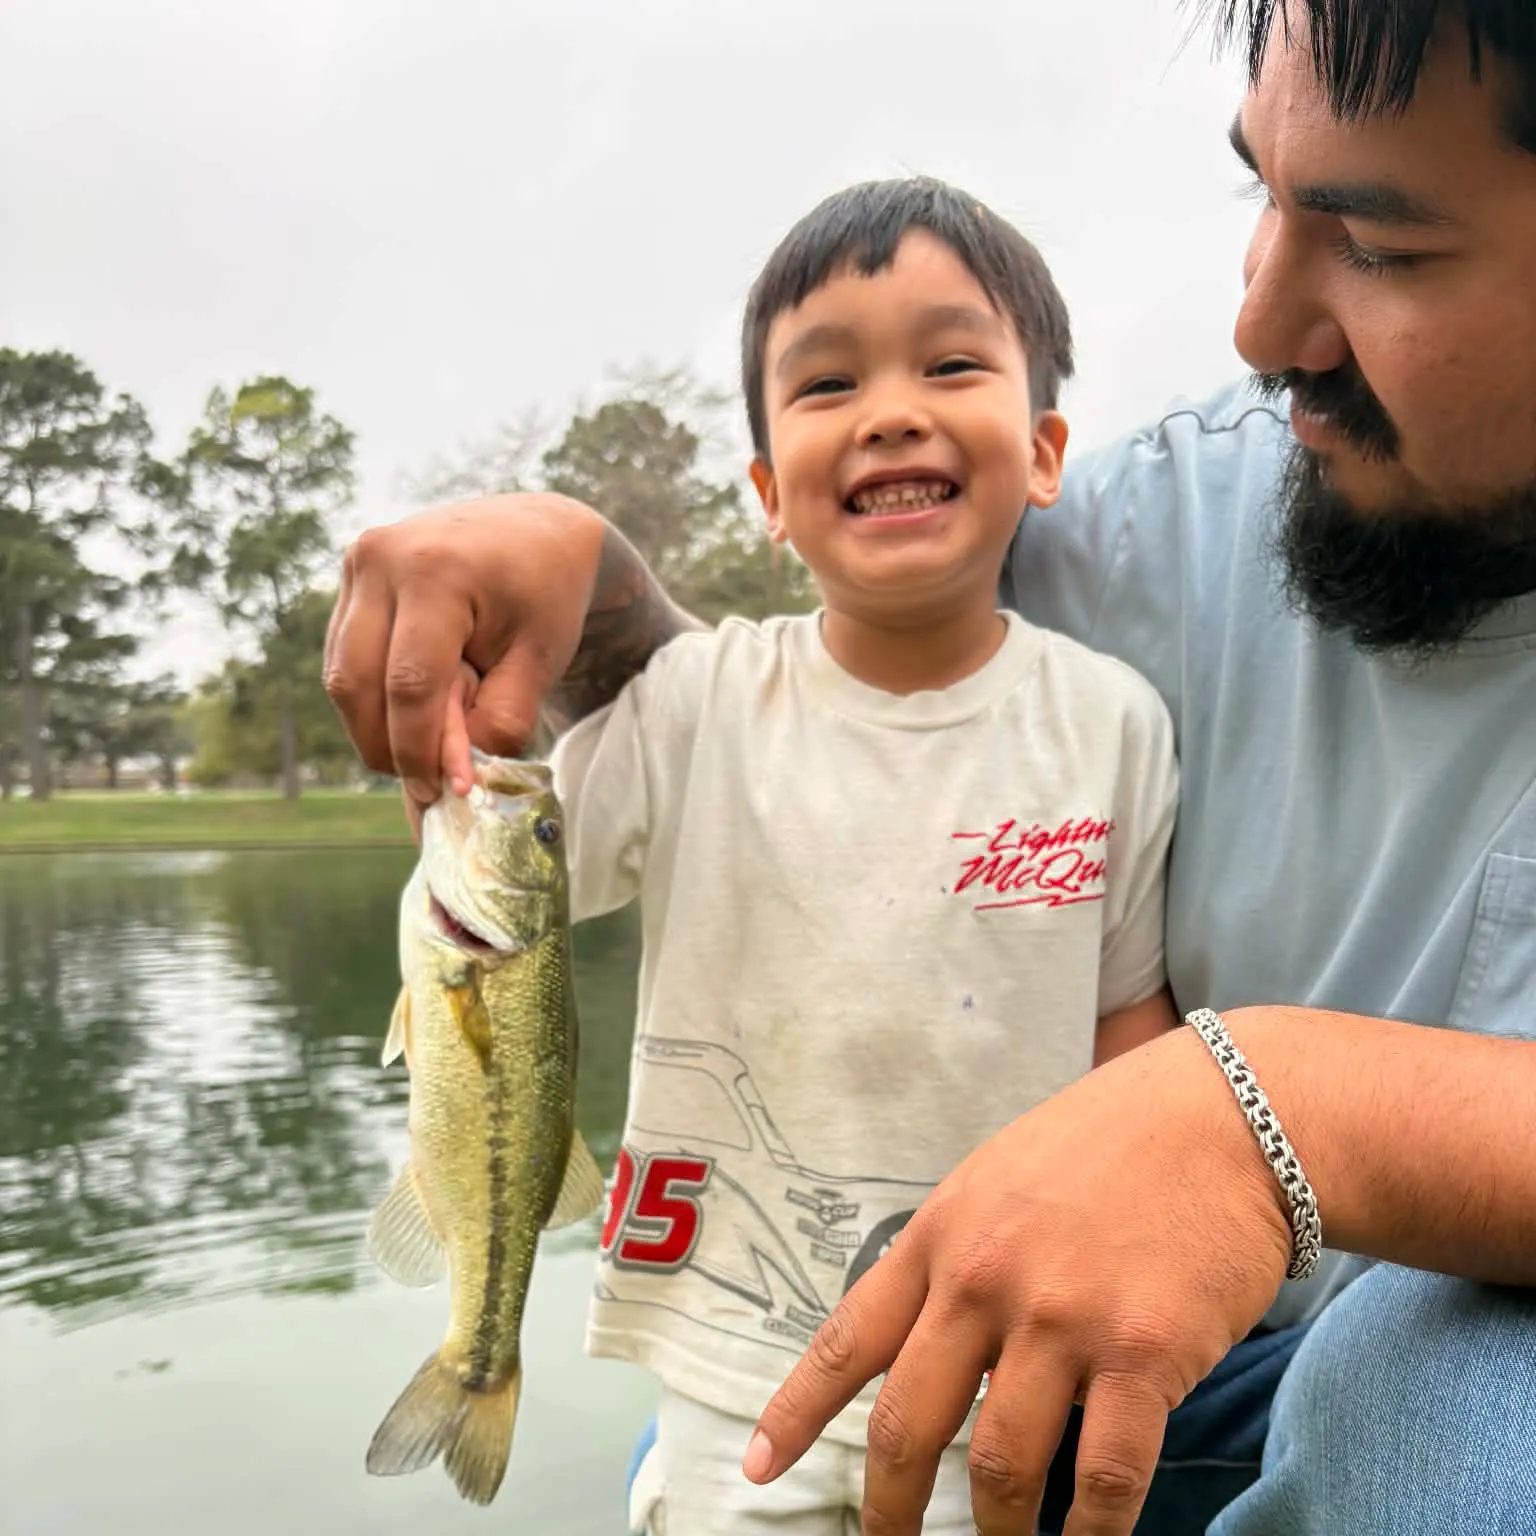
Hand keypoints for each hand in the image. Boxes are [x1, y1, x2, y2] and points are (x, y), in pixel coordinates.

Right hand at [322, 493, 606, 822]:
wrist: (538, 534)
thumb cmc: (546, 598)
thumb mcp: (539, 663)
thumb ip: (498, 721)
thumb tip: (453, 777)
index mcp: (435, 570)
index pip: (410, 684)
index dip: (420, 750)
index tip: (443, 793)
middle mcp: (381, 558)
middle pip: (358, 684)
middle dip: (388, 746)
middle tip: (427, 783)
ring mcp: (358, 564)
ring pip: (342, 677)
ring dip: (375, 726)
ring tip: (428, 742)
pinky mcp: (351, 578)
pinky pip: (345, 658)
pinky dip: (374, 696)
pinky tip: (415, 705)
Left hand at [743, 1023, 1295, 1534]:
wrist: (1225, 1116)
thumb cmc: (1111, 1144)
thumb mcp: (1000, 1179)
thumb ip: (957, 1257)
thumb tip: (930, 1351)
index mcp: (941, 1235)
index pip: (850, 1338)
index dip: (796, 1413)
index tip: (757, 1467)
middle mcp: (984, 1279)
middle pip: (908, 1425)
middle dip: (891, 1507)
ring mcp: (1062, 1318)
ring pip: (1000, 1468)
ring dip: (998, 1531)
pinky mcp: (1144, 1353)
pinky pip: (1106, 1477)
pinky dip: (1094, 1533)